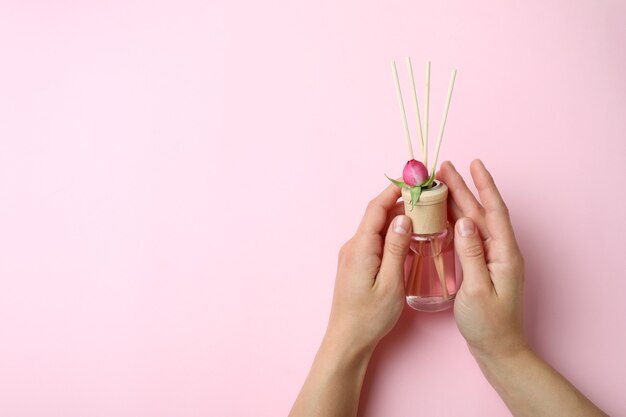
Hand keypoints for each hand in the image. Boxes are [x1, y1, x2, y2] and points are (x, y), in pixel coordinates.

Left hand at [325, 183, 411, 356]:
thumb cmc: (370, 316)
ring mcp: (352, 255)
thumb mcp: (391, 283)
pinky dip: (390, 234)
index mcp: (360, 248)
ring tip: (421, 217)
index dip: (394, 192)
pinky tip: (407, 239)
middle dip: (399, 204)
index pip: (375, 208)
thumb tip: (403, 218)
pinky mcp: (355, 263)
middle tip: (425, 200)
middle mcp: (353, 246)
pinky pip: (373, 240)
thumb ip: (396, 248)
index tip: (413, 182)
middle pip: (375, 215)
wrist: (348, 338)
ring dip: (396, 219)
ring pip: (375, 227)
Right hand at [439, 159, 526, 359]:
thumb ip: (470, 254)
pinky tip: (444, 213)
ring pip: (473, 221)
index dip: (484, 186)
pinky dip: (455, 220)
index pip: (494, 211)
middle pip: (480, 212)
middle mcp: (500, 251)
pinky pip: (467, 235)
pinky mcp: (482, 265)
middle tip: (445, 168)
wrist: (497, 348)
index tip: (474, 164)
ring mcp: (491, 257)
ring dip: (458, 201)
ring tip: (441, 184)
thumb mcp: (477, 290)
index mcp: (504, 254)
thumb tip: (463, 222)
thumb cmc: (488, 324)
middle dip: (464, 188)